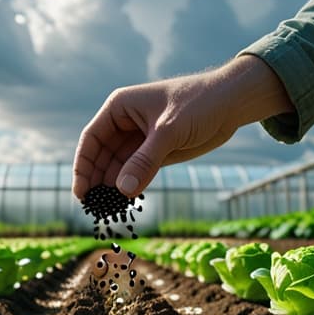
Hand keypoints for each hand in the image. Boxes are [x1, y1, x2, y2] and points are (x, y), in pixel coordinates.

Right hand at [72, 54, 293, 198]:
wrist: (232, 102)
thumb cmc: (200, 103)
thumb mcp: (170, 131)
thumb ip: (145, 160)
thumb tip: (122, 190)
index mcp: (119, 108)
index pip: (91, 139)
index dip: (83, 167)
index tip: (81, 193)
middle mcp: (125, 123)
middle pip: (101, 157)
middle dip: (97, 182)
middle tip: (95, 209)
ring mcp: (140, 139)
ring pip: (118, 167)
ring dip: (112, 188)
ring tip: (109, 212)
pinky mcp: (156, 152)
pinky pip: (136, 173)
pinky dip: (130, 188)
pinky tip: (126, 204)